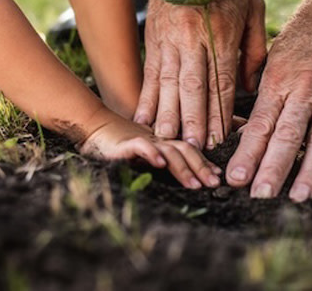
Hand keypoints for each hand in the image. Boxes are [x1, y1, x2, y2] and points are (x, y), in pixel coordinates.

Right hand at [79, 109, 221, 188]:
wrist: (93, 126)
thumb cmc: (118, 143)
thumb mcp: (144, 152)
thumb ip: (160, 159)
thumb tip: (173, 173)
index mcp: (163, 142)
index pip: (189, 149)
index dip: (204, 162)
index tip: (218, 177)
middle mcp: (157, 139)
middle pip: (185, 149)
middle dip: (202, 167)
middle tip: (214, 184)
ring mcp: (143, 140)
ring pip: (169, 150)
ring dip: (184, 168)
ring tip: (195, 184)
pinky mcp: (126, 143)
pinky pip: (142, 147)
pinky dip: (152, 154)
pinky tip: (160, 164)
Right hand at [134, 0, 265, 149]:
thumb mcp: (254, 7)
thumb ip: (255, 48)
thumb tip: (251, 86)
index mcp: (222, 32)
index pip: (222, 80)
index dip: (220, 112)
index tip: (219, 138)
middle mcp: (193, 37)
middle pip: (193, 87)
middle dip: (193, 121)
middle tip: (192, 149)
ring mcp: (169, 37)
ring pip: (168, 83)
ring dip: (167, 114)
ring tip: (165, 140)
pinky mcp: (153, 36)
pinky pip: (150, 72)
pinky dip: (147, 96)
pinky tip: (143, 116)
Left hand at [226, 0, 311, 201]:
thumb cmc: (302, 32)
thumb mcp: (274, 56)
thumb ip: (263, 90)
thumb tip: (248, 127)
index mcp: (279, 78)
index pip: (260, 123)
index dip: (247, 153)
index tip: (234, 177)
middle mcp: (306, 89)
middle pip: (287, 136)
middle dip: (272, 169)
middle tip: (258, 195)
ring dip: (309, 172)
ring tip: (297, 197)